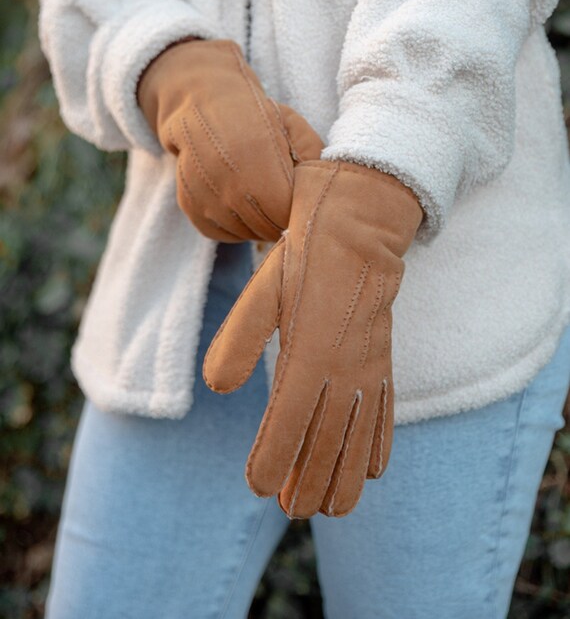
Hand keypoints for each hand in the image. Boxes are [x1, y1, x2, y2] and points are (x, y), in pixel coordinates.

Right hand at [137, 38, 322, 241]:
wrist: (203, 106)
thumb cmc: (255, 117)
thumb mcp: (292, 126)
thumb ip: (314, 157)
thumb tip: (324, 190)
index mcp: (259, 163)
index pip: (288, 212)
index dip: (297, 207)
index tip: (299, 196)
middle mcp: (228, 185)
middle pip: (268, 227)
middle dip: (281, 218)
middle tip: (285, 200)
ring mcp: (206, 198)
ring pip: (246, 233)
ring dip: (259, 224)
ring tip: (263, 198)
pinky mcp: (191, 207)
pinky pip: (223, 234)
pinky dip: (236, 226)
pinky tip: (242, 204)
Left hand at [203, 160, 423, 517]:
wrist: (361, 223)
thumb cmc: (304, 254)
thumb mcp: (264, 290)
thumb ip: (241, 338)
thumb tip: (217, 386)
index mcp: (309, 353)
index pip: (288, 420)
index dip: (273, 457)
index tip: (259, 488)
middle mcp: (344, 368)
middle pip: (327, 439)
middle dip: (311, 481)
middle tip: (295, 513)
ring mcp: (370, 365)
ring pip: (359, 434)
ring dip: (347, 475)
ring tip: (335, 512)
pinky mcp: (383, 357)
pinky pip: (386, 410)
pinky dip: (380, 443)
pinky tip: (376, 469)